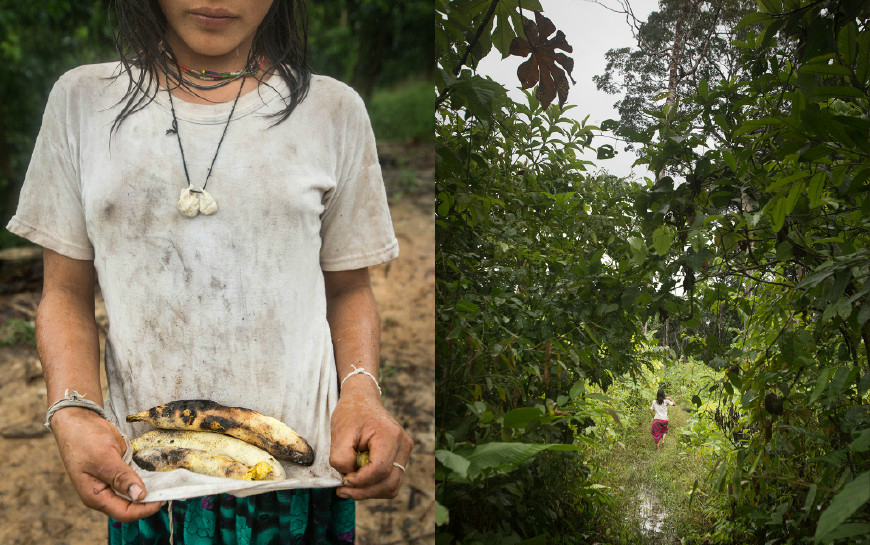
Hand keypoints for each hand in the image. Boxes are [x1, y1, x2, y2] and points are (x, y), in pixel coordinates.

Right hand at [50, 407, 163, 521]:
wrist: (78, 421)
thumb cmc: (84, 439)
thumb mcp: (104, 457)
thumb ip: (121, 477)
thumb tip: (139, 495)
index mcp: (95, 496)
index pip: (123, 513)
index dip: (144, 510)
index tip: (162, 499)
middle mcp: (104, 493)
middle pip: (130, 506)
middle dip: (149, 500)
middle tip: (169, 489)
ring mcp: (111, 482)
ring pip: (134, 493)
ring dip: (149, 489)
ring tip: (167, 483)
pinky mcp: (117, 472)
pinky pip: (133, 479)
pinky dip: (145, 478)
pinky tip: (158, 473)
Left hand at [329, 391, 413, 499]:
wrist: (362, 401)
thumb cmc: (351, 414)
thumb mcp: (339, 433)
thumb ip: (341, 458)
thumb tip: (349, 477)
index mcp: (390, 435)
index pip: (380, 470)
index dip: (360, 481)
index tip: (343, 480)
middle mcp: (403, 445)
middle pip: (389, 483)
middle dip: (364, 491)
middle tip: (342, 489)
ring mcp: (404, 452)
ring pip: (392, 486)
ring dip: (369, 491)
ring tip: (349, 484)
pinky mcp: (400, 458)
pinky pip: (391, 481)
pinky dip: (374, 486)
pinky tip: (358, 480)